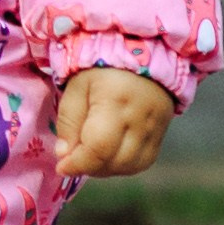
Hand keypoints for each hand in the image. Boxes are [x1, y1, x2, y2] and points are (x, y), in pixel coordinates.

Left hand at [53, 66, 173, 180]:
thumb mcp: (77, 86)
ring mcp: (155, 128)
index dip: (78, 164)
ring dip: (105, 169)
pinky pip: (143, 162)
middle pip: (115, 162)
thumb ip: (68, 120)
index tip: (61, 166)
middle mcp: (139, 119)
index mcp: (116, 101)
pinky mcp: (161, 134)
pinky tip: (110, 154)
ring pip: (130, 166)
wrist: (141, 56)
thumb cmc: (102, 69)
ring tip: (91, 155)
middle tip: (75, 157)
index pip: (99, 147)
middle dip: (89, 167)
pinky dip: (123, 165)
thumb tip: (64, 155)